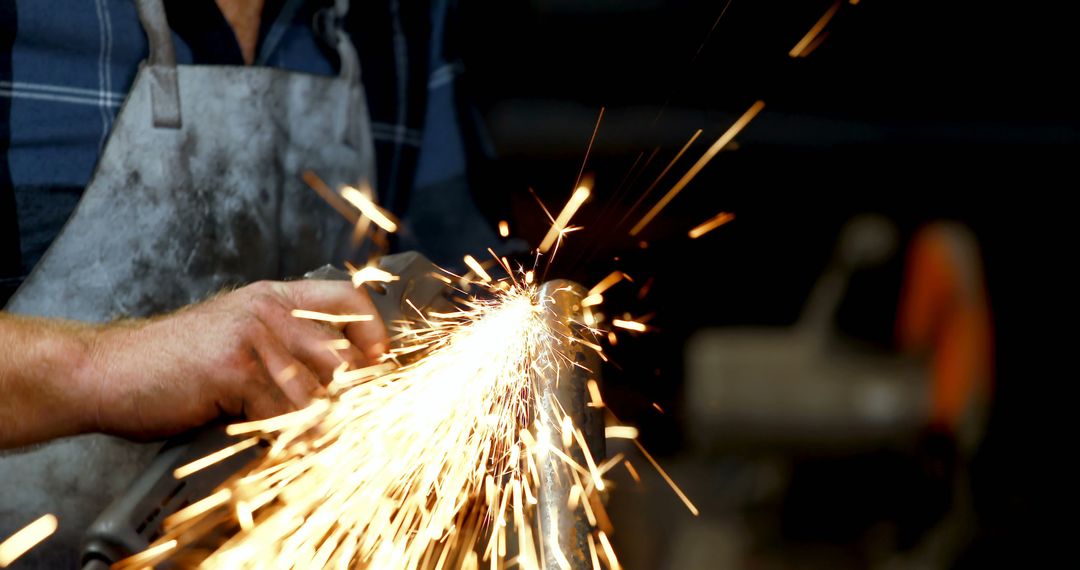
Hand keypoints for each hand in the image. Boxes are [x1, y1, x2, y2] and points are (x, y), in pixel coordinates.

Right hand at [86, 280, 386, 439]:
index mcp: (274, 298)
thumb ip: (283, 351)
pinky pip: (284, 413)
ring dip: (316, 425)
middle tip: (343, 424)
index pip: (347, 300)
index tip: (381, 363)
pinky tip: (271, 441)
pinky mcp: (236, 369)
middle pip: (342, 356)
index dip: (373, 333)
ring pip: (317, 392)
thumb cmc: (172, 363)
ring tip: (305, 440)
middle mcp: (269, 310)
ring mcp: (254, 336)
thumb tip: (338, 388)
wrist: (108, 370)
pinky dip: (285, 436)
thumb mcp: (236, 339)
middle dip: (347, 399)